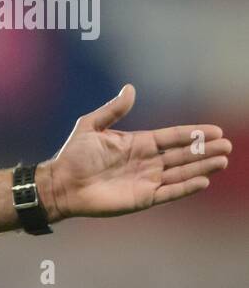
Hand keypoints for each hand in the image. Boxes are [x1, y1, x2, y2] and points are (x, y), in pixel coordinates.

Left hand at [39, 84, 231, 219]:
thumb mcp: (91, 126)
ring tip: (222, 160)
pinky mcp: (142, 198)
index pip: (172, 137)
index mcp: (138, 144)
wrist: (60, 184)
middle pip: (183, 155)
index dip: (194, 134)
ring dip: (201, 167)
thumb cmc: (73, 156)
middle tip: (227, 145)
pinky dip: (186, 187)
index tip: (215, 130)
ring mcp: (146, 180)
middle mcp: (147, 162)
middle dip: (205, 150)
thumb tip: (130, 88)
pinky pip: (169, 193)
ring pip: (181, 173)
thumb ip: (113, 110)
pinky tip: (203, 181)